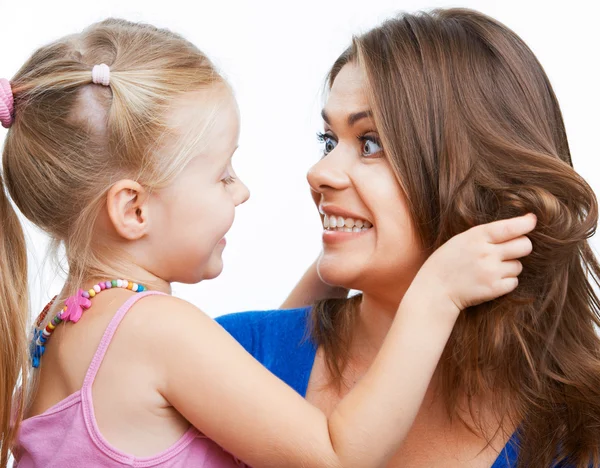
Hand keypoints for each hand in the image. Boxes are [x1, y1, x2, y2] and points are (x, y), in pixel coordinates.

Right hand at [413, 213, 536, 316]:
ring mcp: (491, 272)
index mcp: (476, 237)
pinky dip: (507, 281)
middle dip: (522, 246)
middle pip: (524, 246)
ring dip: (510, 266)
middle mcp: (487, 253)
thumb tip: (517, 227)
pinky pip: (514, 282)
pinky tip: (491, 280)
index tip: (532, 221)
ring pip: (519, 265)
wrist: (434, 290)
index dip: (526, 223)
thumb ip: (486, 234)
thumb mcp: (461, 240)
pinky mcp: (494, 289)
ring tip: (492, 268)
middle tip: (512, 249)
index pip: (510, 227)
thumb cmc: (447, 262)